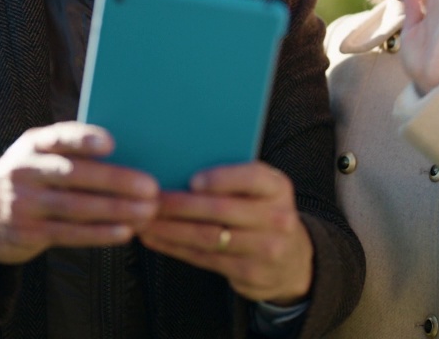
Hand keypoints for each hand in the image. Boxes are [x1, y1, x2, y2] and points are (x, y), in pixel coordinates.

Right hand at [0, 122, 158, 265]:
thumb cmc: (28, 175)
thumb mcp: (38, 154)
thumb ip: (70, 151)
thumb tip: (128, 152)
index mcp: (33, 144)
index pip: (60, 137)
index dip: (84, 139)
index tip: (111, 143)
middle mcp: (25, 170)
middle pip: (75, 175)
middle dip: (116, 181)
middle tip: (151, 187)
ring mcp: (24, 203)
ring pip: (76, 207)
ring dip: (116, 210)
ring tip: (147, 212)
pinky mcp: (27, 232)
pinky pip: (70, 233)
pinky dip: (100, 234)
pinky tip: (125, 232)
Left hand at [138, 162, 312, 304]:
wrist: (292, 260)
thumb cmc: (264, 214)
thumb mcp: (263, 191)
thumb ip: (234, 179)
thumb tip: (180, 165)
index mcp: (278, 188)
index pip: (252, 178)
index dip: (222, 178)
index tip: (191, 180)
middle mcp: (277, 218)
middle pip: (222, 210)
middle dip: (180, 205)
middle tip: (151, 199)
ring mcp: (265, 249)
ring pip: (208, 237)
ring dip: (170, 229)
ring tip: (145, 220)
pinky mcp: (249, 273)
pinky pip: (204, 258)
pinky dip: (175, 248)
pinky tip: (155, 239)